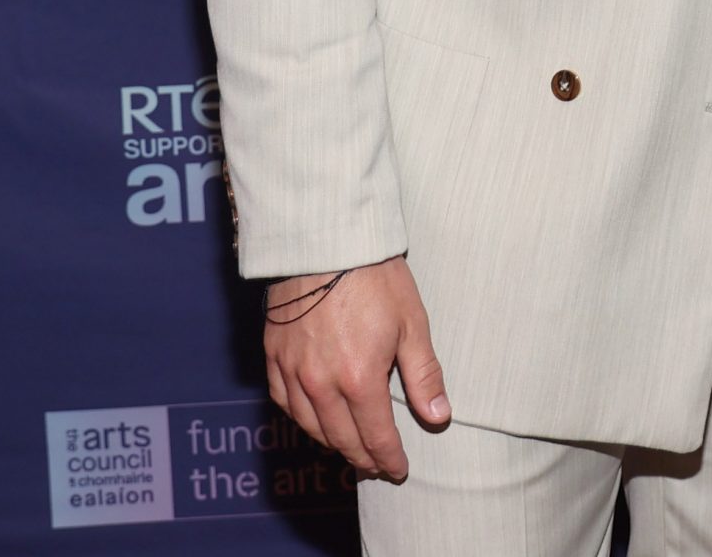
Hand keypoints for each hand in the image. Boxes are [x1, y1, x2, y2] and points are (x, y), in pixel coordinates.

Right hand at [265, 256, 448, 479]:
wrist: (326, 241)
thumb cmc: (375, 277)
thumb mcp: (412, 324)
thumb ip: (423, 375)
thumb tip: (438, 416)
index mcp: (359, 379)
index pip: (375, 437)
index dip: (388, 458)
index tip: (398, 470)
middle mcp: (320, 384)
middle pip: (341, 439)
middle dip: (362, 457)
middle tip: (376, 467)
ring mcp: (292, 372)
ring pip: (311, 427)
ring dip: (332, 443)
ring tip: (350, 449)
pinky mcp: (273, 356)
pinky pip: (285, 403)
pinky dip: (303, 419)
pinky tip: (314, 420)